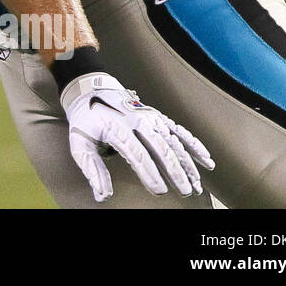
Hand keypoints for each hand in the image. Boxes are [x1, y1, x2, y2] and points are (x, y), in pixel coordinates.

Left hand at [61, 73, 214, 201]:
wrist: (90, 90)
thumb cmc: (85, 120)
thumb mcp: (79, 143)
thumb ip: (91, 169)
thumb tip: (102, 195)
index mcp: (118, 128)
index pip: (137, 154)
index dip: (150, 173)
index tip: (159, 190)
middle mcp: (137, 121)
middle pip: (161, 148)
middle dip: (175, 172)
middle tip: (185, 191)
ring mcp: (150, 118)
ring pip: (174, 142)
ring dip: (188, 163)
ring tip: (197, 183)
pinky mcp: (157, 117)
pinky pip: (179, 131)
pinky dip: (194, 145)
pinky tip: (206, 160)